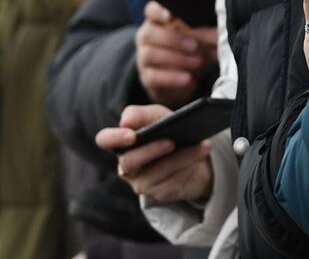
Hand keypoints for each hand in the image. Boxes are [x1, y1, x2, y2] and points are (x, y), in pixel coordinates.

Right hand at [96, 104, 214, 202]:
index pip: (105, 140)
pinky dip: (187, 169)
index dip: (114, 138)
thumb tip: (126, 121)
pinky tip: (199, 160)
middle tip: (172, 141)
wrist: (193, 151)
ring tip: (203, 146)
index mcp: (123, 143)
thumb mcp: (158, 116)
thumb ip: (141, 114)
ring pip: (156, 173)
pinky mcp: (159, 194)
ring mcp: (141, 183)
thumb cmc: (168, 129)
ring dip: (181, 158)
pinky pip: (171, 184)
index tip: (131, 134)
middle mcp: (127, 166)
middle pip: (130, 162)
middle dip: (151, 150)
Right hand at [134, 1, 218, 107]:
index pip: (151, 10)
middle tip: (195, 45)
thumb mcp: (204, 39)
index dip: (159, 11)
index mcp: (159, 21)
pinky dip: (172, 77)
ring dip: (176, 58)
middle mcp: (147, 36)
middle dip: (174, 39)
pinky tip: (188, 78)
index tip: (171, 16)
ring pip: (150, 54)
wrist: (185, 78)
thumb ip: (208, 33)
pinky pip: (154, 76)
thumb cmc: (194, 50)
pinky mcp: (146, 77)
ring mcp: (143, 57)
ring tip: (197, 62)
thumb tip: (219, 32)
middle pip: (149, 33)